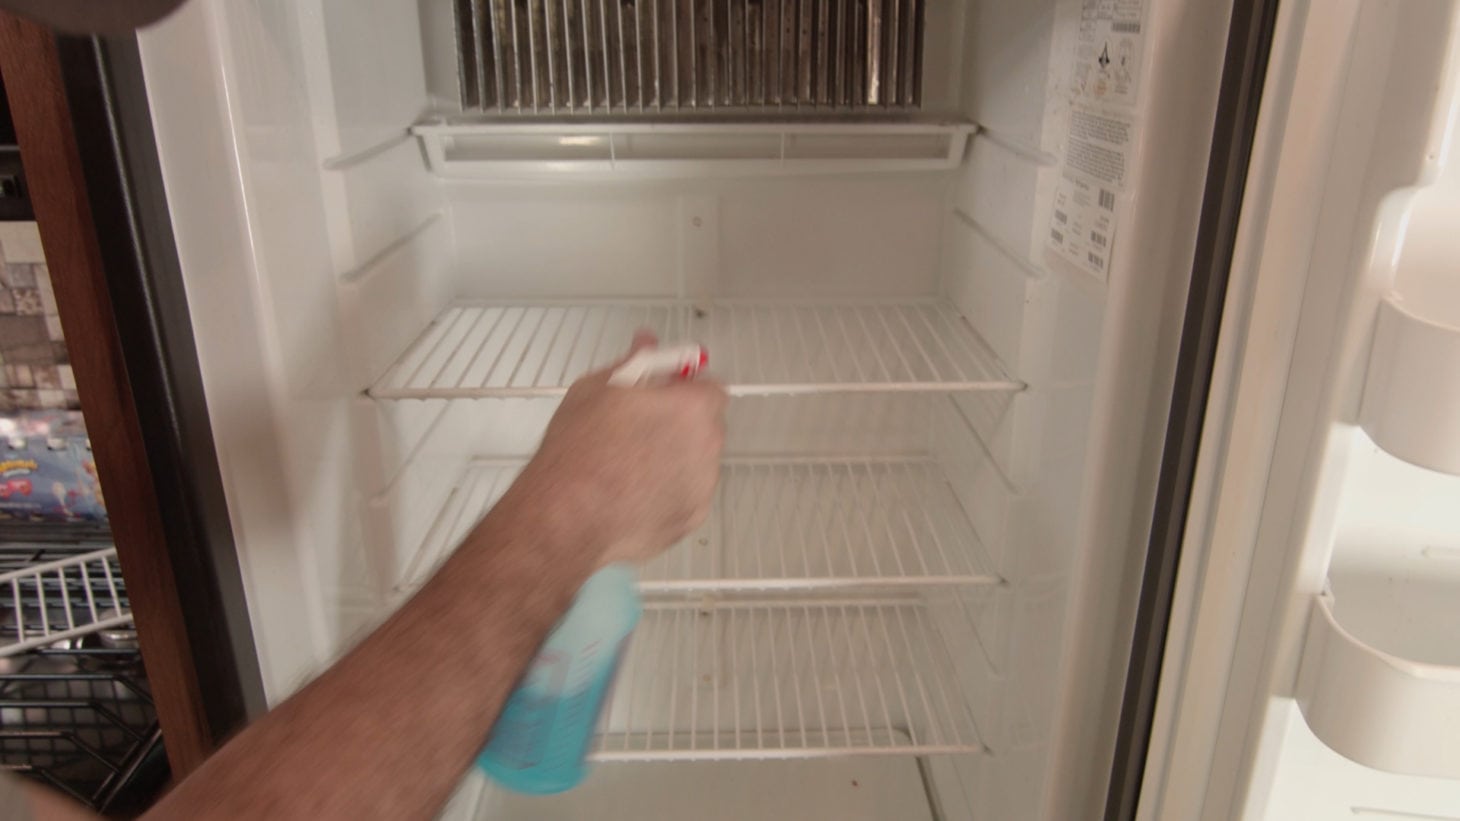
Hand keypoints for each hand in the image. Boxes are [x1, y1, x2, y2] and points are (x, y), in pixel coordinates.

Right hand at [510, 332, 727, 568]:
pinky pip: (685, 497)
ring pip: (696, 464)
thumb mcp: (597, 387)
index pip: (710, 388)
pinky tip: (633, 493)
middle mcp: (707, 447)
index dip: (685, 390)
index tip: (662, 395)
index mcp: (692, 407)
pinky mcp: (690, 520)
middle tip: (639, 429)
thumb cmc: (580, 449)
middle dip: (681, 424)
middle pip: (706, 426)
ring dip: (675, 460)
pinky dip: (667, 494)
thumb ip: (634, 363)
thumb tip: (646, 344)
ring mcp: (702, 488)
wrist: (569, 515)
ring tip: (630, 466)